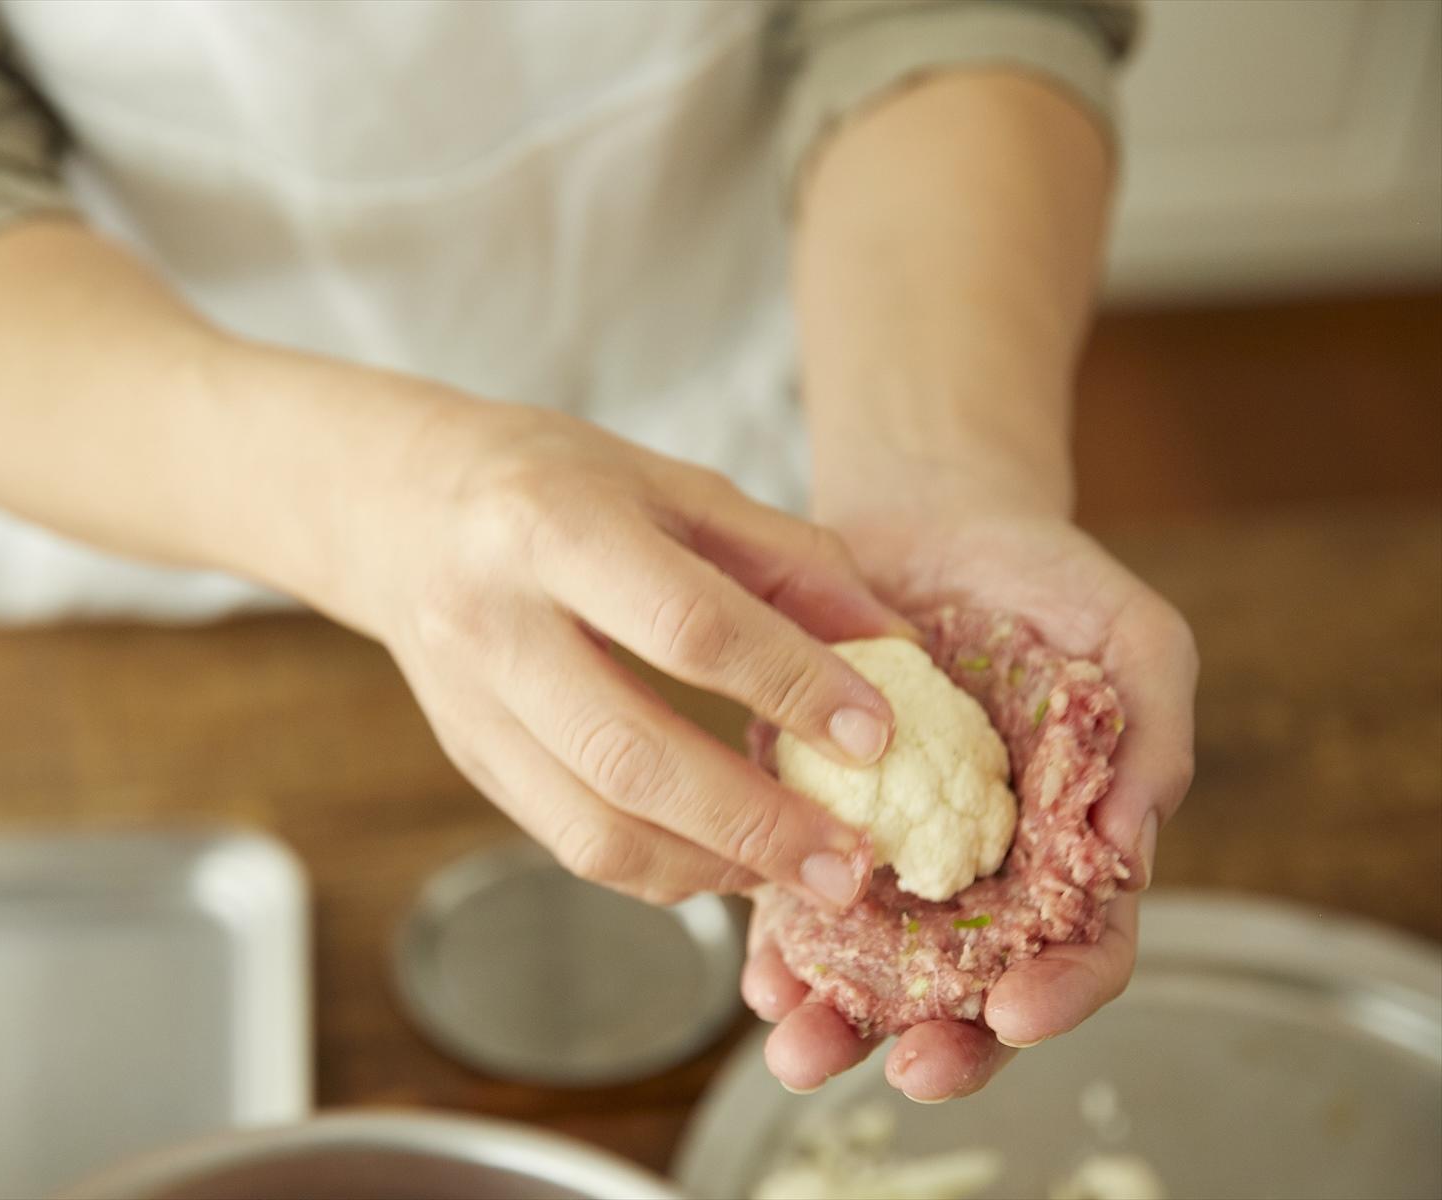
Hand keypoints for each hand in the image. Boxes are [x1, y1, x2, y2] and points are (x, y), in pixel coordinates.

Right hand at [349, 394, 910, 904]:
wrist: (403, 509)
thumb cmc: (556, 485)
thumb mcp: (675, 487)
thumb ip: (788, 561)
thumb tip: (892, 648)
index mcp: (552, 526)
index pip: (685, 624)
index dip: (791, 685)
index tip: (881, 735)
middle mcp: (495, 622)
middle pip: (630, 754)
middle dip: (757, 822)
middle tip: (855, 862)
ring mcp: (471, 704)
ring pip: (593, 826)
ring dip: (713, 868)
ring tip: (805, 874)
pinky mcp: (470, 760)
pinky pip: (572, 843)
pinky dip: (664, 869)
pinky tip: (732, 861)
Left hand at [741, 510, 1197, 1097]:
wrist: (929, 521)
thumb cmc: (1046, 580)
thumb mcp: (1132, 638)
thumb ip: (1154, 735)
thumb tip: (1132, 848)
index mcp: (1070, 852)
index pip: (1081, 950)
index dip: (1060, 993)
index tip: (1018, 1012)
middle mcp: (983, 875)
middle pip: (970, 989)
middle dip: (941, 1043)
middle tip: (905, 1066)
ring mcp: (895, 856)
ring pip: (873, 968)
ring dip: (839, 1019)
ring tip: (798, 1045)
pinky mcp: (816, 820)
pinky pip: (796, 897)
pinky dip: (778, 945)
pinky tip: (759, 972)